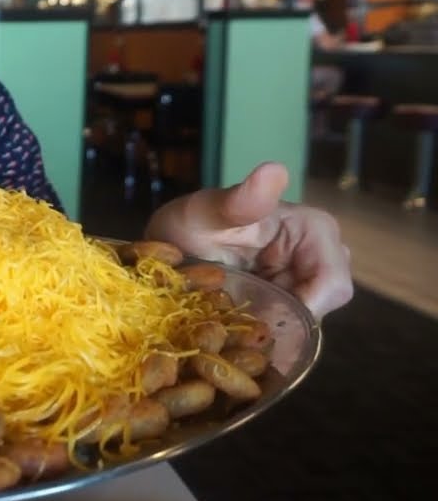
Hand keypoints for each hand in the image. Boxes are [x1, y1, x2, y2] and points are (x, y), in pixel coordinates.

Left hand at [145, 162, 351, 318]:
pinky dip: (262, 330)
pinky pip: (286, 326)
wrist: (167, 247)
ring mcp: (305, 279)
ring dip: (269, 328)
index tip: (257, 315)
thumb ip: (240, 200)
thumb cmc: (190, 223)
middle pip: (321, 308)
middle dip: (281, 320)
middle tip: (236, 319)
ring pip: (304, 322)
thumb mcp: (207, 211)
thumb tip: (274, 169)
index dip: (302, 309)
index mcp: (315, 229)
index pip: (332, 284)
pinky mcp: (287, 299)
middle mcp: (320, 255)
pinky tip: (235, 327)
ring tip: (230, 321)